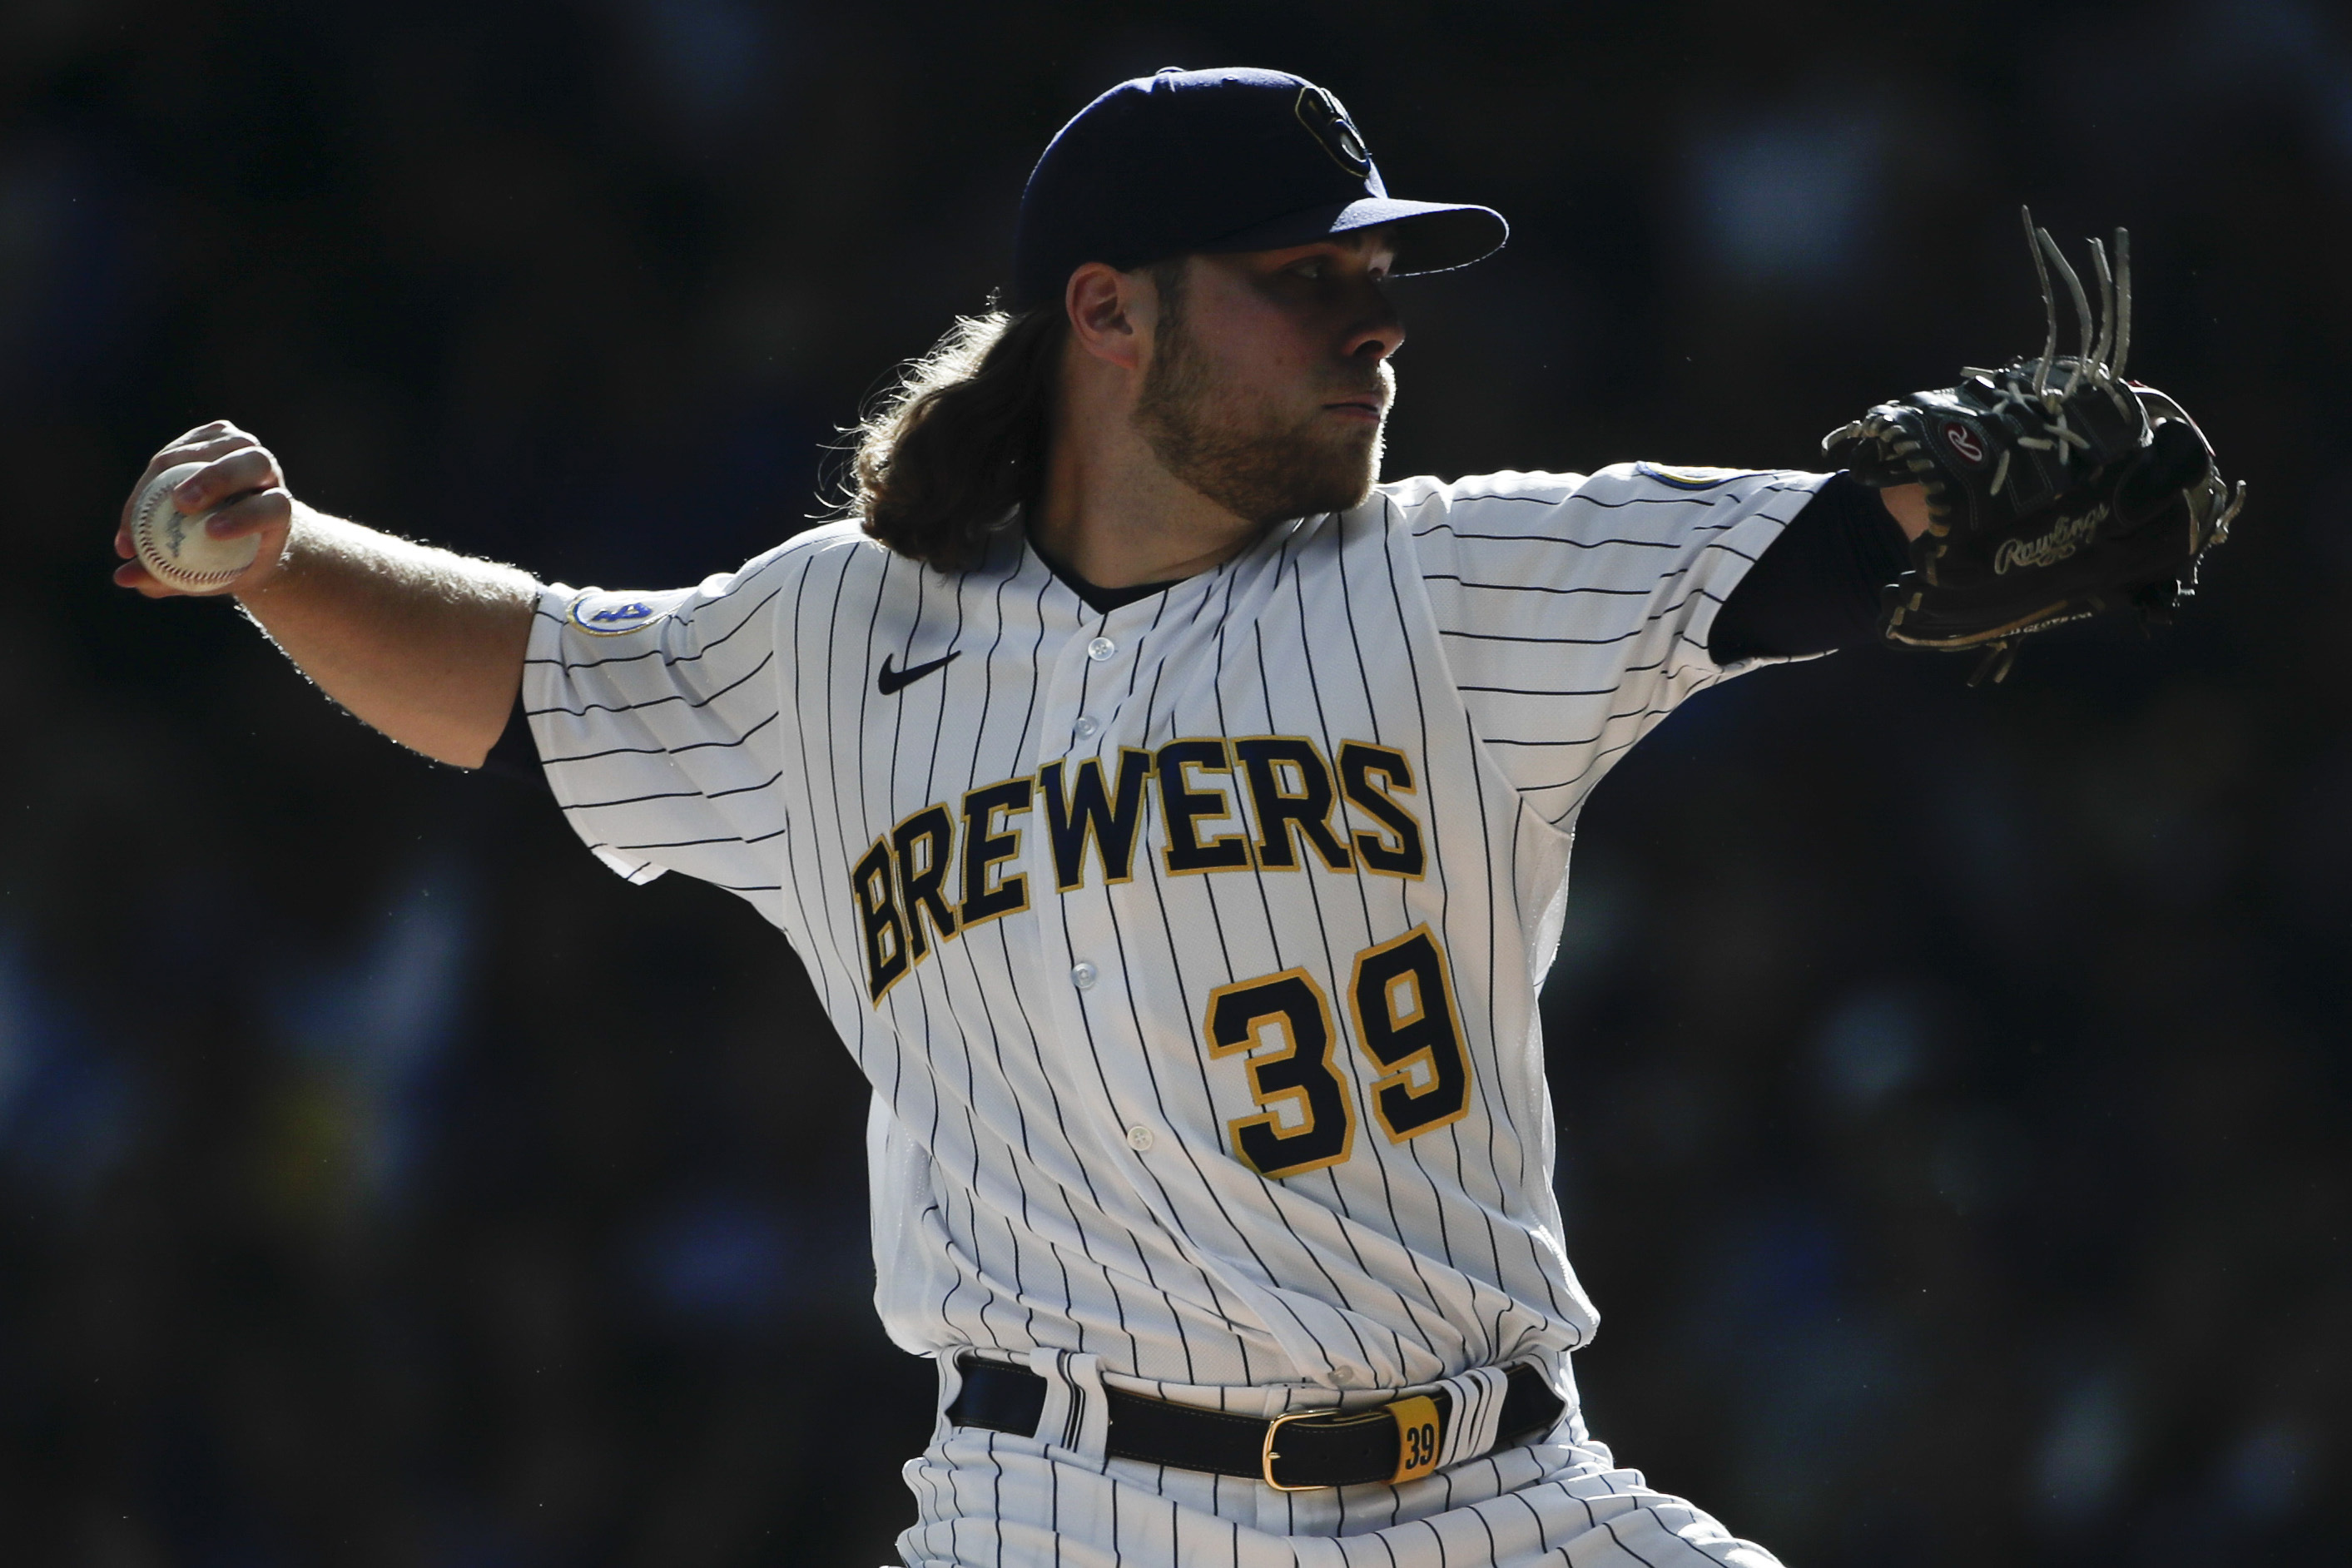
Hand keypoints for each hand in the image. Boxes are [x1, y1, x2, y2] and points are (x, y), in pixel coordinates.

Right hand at [114, 421, 297, 597]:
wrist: (238, 529)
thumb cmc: (223, 561)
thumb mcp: (206, 578)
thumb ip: (169, 579)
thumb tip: (123, 577)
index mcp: (280, 509)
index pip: (274, 507)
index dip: (246, 517)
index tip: (211, 532)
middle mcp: (268, 473)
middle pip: (252, 464)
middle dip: (216, 479)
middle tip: (180, 504)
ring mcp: (244, 448)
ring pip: (218, 447)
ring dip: (180, 466)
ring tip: (150, 496)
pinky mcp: (216, 435)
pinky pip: (186, 443)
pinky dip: (161, 465)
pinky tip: (143, 489)